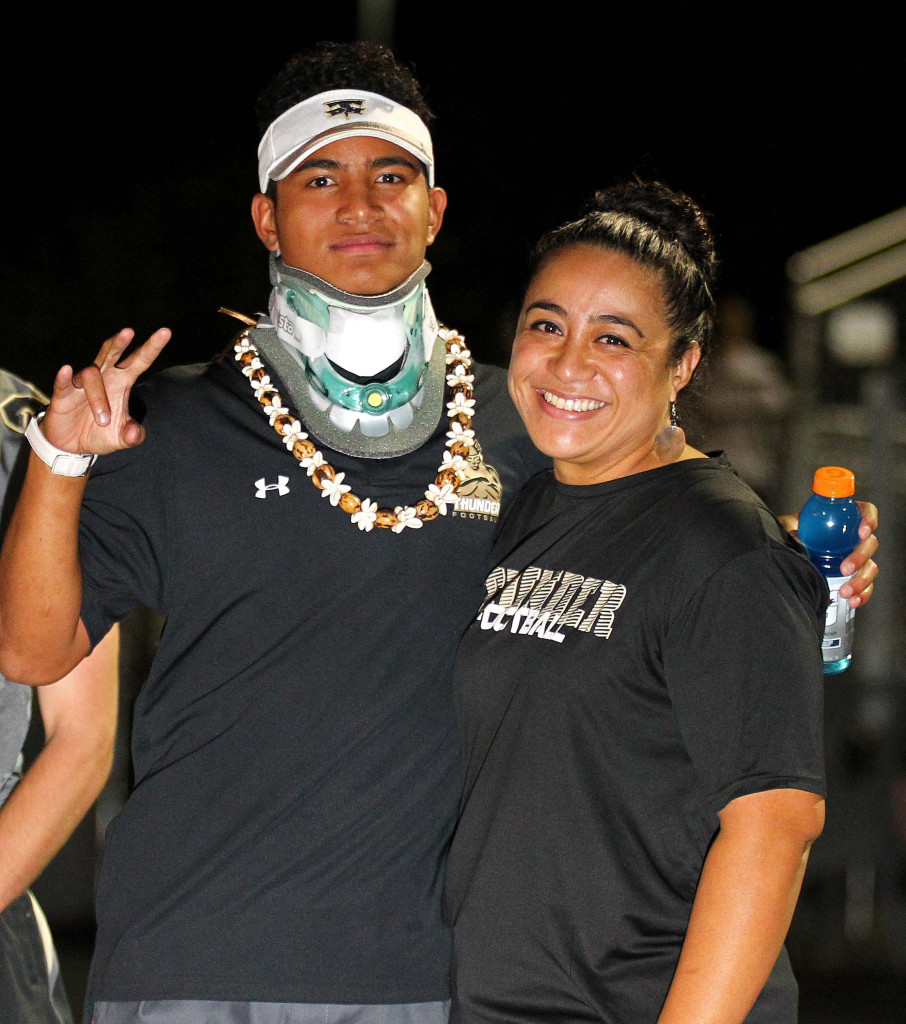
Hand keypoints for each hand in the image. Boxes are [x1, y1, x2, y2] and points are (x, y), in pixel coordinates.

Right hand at [40, 328, 169, 454]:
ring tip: (103, 421)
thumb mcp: (121, 439)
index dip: (152, 347)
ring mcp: (82, 384)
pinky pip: (65, 382)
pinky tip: (67, 369)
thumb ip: (132, 436)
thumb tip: (134, 433)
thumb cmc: (101, 434)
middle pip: (112, 353)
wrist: (72, 446)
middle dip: (120, 342)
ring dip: (98, 397)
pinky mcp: (64, 393)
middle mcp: (104, 377)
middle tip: (129, 331)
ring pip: (91, 375)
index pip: (139, 361)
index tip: (165, 332)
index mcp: (122, 382)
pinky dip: (65, 376)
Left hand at [779, 501, 878, 608]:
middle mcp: (852, 538)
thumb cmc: (790, 535)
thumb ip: (789, 527)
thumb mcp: (786, 526)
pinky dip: (863, 594)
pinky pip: (866, 586)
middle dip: (861, 557)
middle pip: (870, 543)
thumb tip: (796, 538)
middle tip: (845, 569)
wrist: (786, 557)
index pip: (865, 512)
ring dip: (862, 580)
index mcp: (841, 520)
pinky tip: (853, 601)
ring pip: (870, 567)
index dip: (869, 519)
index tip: (862, 532)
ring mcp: (855, 558)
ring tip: (845, 591)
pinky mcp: (854, 577)